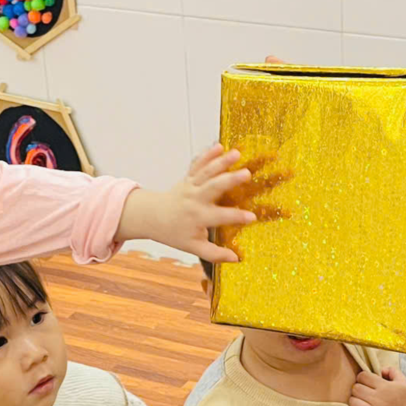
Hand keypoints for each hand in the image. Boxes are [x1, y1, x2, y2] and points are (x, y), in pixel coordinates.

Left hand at [116, 146, 257, 263]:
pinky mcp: (188, 177)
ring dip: (221, 162)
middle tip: (247, 174)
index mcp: (198, 217)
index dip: (237, 217)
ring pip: (207, 172)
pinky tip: (219, 146)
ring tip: (237, 153)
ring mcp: (191, 186)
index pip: (221, 217)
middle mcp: (195, 199)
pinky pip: (197, 164)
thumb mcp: (193, 247)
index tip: (252, 217)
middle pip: (214, 188)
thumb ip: (214, 253)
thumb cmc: (175, 233)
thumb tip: (236, 259)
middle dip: (230, 180)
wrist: (152, 217)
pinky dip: (207, 154)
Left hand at [349, 366, 405, 405]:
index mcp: (385, 387)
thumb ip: (390, 371)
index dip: (363, 377)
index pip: (362, 376)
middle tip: (364, 391)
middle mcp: (379, 400)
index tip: (366, 381)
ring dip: (356, 402)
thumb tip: (379, 370)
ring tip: (362, 402)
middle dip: (358, 388)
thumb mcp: (402, 380)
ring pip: (353, 404)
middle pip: (356, 389)